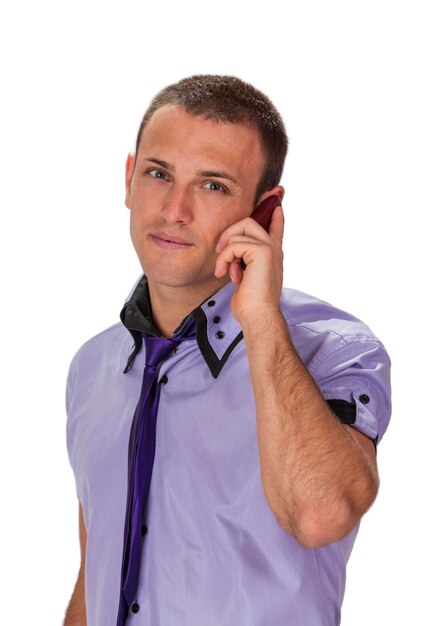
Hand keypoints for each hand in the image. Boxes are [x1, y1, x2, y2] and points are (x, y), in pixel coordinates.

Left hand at [214, 205, 284, 323]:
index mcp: (273, 254)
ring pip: (240, 229)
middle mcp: (274, 249)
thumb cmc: (251, 303)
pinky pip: (235, 244)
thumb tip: (233, 255)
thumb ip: (245, 263)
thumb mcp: (247, 278)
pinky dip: (225, 258)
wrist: (258, 315)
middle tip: (220, 252)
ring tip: (224, 269)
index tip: (275, 201)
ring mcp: (269, 248)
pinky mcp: (262, 252)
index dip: (273, 212)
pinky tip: (226, 274)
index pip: (276, 226)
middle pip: (250, 221)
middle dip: (230, 232)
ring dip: (225, 249)